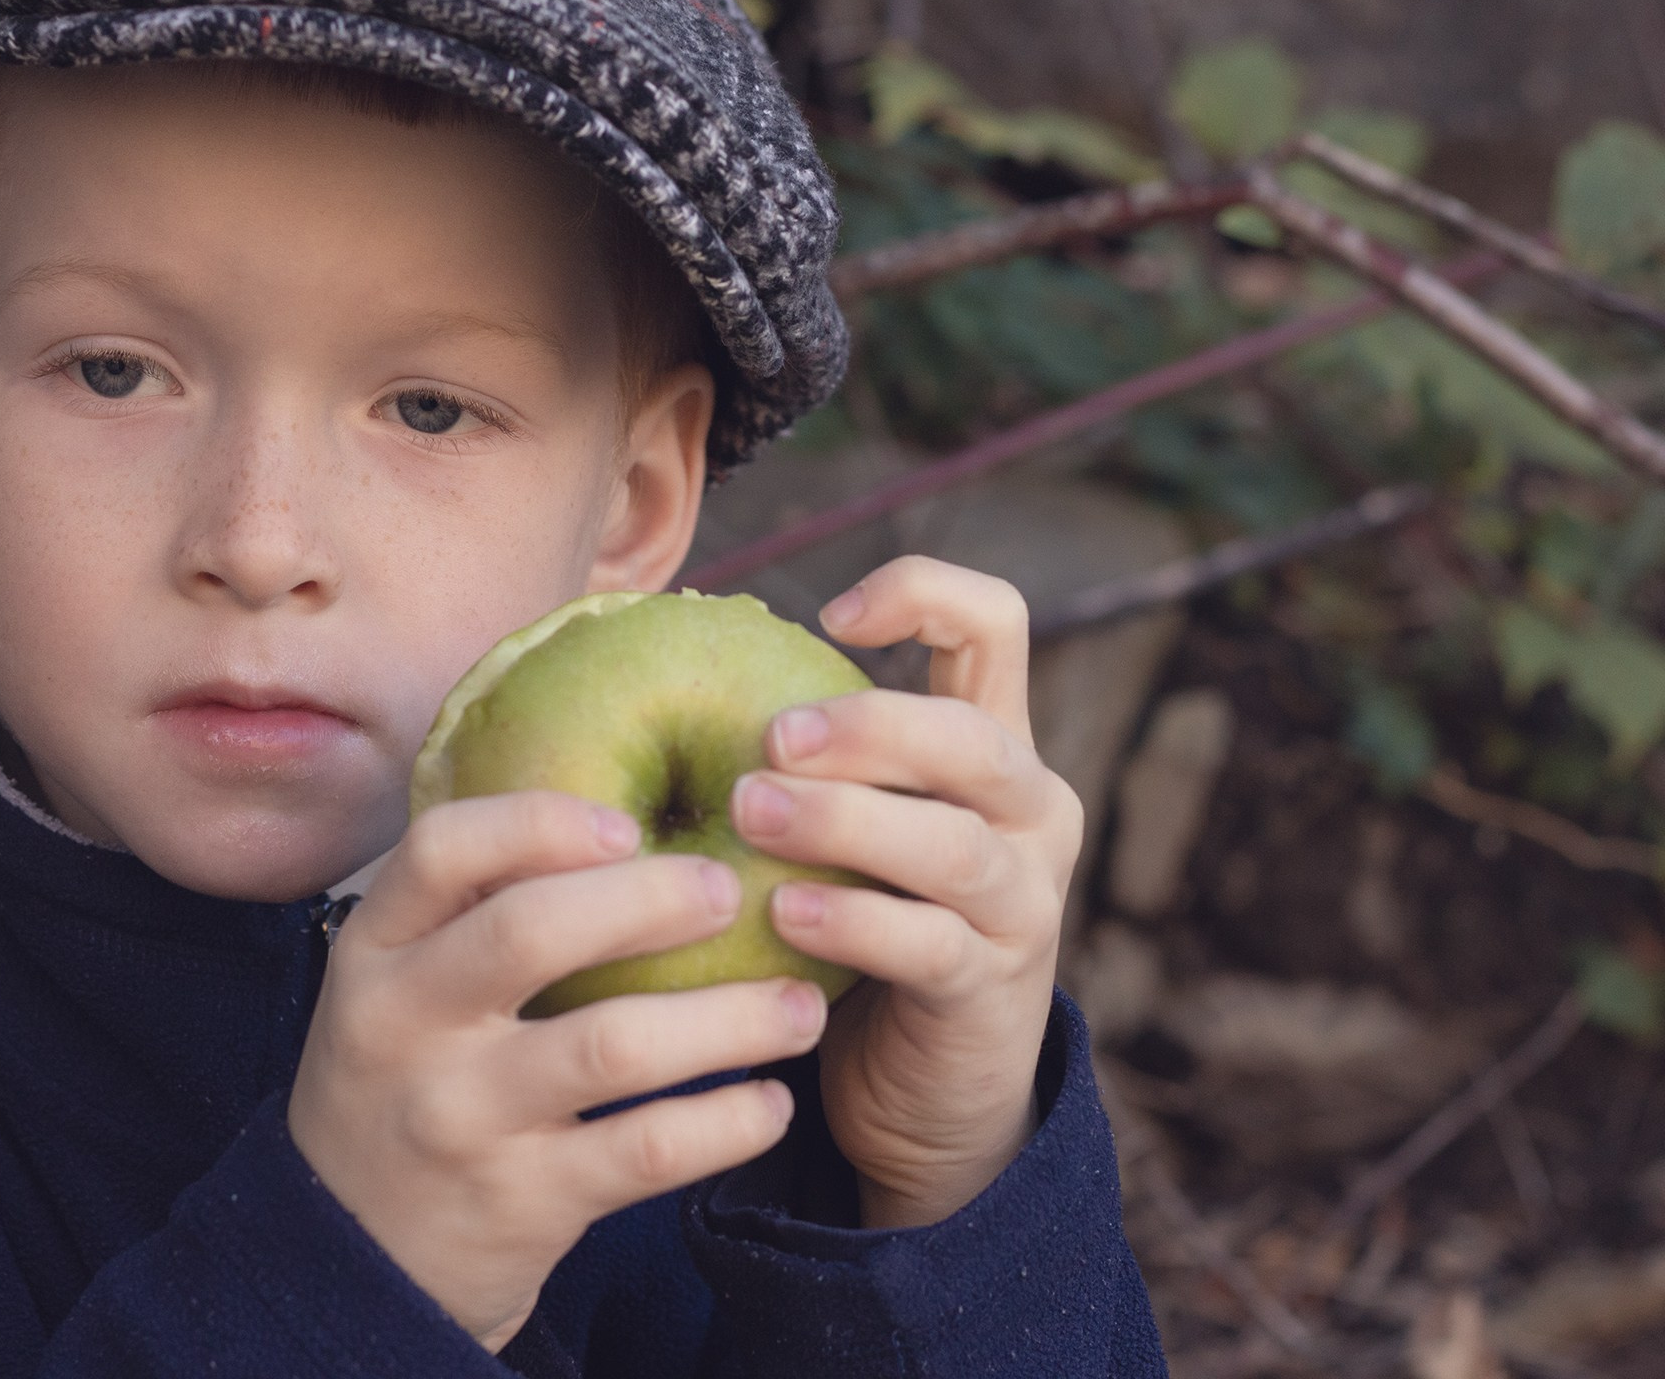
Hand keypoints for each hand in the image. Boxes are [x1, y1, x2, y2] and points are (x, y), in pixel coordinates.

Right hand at [286, 791, 828, 1351]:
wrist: (354, 1266)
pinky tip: (770, 1102)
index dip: (541, 821)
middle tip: (732, 892)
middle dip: (652, 899)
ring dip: (729, 1017)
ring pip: (613, 1045)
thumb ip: (472, 916)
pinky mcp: (521, 1203)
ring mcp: (461, 1119)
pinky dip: (727, 1122)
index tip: (628, 824)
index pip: (440, 850)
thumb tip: (629, 823)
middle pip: (531, 930)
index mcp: (373, 955)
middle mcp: (403, 1027)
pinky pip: (647, 1151)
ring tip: (800, 1007)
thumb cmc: (405, 1089)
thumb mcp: (396, 993)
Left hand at [727, 555, 1081, 1229]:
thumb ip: (802, 751)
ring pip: (954, 844)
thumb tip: (654, 652)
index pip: (996, 623)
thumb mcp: (849, 824)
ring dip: (844, 822)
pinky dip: (854, 923)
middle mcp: (1028, 813)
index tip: (829, 618)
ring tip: (749, 813)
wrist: (927, 1089)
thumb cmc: (858, 923)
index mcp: (993, 747)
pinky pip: (930, 944)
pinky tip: (784, 915)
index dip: (923, 593)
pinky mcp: (990, 989)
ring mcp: (1022, 904)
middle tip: (770, 739)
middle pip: (974, 737)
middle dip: (868, 728)